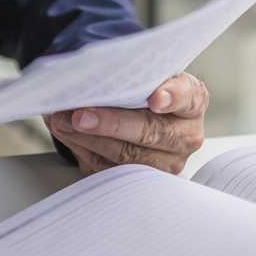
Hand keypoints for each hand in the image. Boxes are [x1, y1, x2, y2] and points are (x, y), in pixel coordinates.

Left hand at [46, 71, 208, 175]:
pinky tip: (68, 134)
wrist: (142, 115)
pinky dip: (84, 150)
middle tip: (81, 115)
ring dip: (89, 138)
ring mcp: (167, 163)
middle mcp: (185, 136)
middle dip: (111, 123)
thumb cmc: (145, 90)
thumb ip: (131, 74)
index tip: (155, 98)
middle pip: (150, 132)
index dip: (171, 97)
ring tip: (63, 121)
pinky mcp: (142, 181)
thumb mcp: (146, 76)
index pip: (187, 97)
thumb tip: (92, 75)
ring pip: (127, 156)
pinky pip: (110, 169)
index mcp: (192, 102)